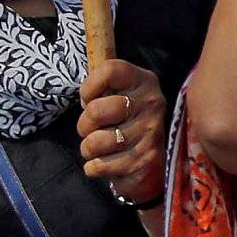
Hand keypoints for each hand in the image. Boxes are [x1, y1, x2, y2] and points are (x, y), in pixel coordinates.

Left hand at [77, 60, 166, 206]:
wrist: (151, 164)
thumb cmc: (125, 123)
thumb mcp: (118, 95)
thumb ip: (104, 82)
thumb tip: (87, 69)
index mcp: (145, 81)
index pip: (109, 70)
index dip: (89, 87)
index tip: (90, 100)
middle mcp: (152, 103)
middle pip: (95, 110)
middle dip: (84, 125)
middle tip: (94, 129)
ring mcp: (151, 133)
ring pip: (94, 142)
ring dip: (89, 148)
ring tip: (101, 147)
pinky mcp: (144, 161)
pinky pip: (99, 165)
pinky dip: (94, 167)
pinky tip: (107, 162)